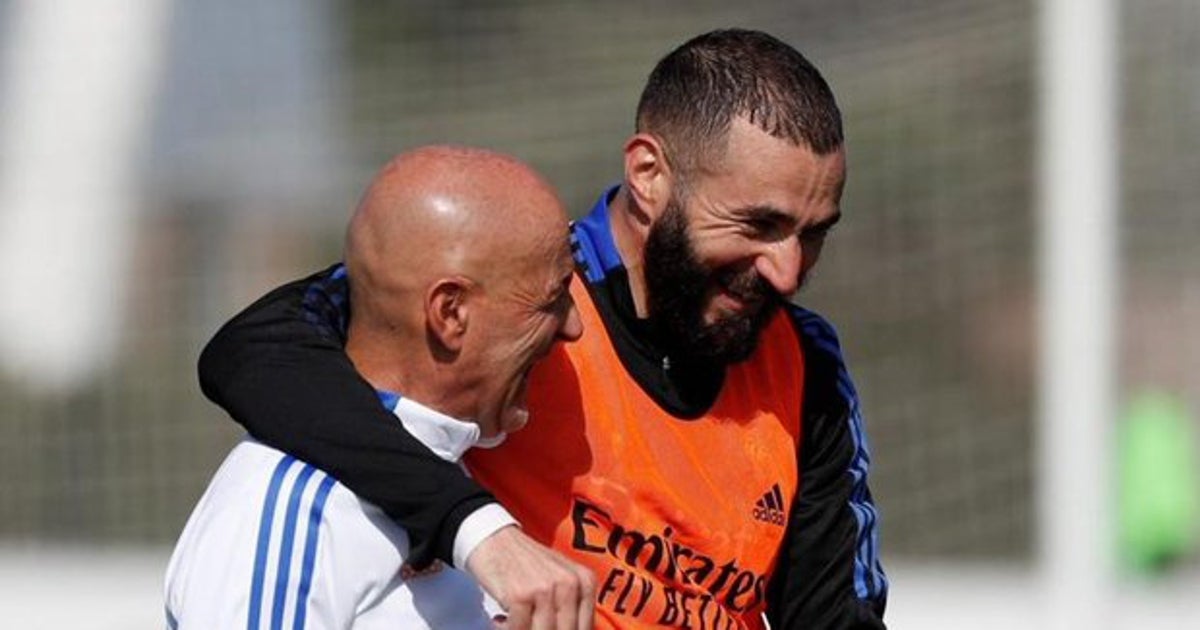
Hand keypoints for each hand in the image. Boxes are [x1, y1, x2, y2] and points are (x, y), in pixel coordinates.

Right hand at [466, 525, 594, 629]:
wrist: (494, 539)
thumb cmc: (526, 563)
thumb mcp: (559, 578)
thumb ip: (571, 606)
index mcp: (585, 581)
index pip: (584, 628)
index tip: (549, 627)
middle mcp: (570, 584)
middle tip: (530, 624)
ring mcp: (545, 589)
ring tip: (516, 621)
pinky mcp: (520, 595)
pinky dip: (507, 628)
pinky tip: (501, 618)